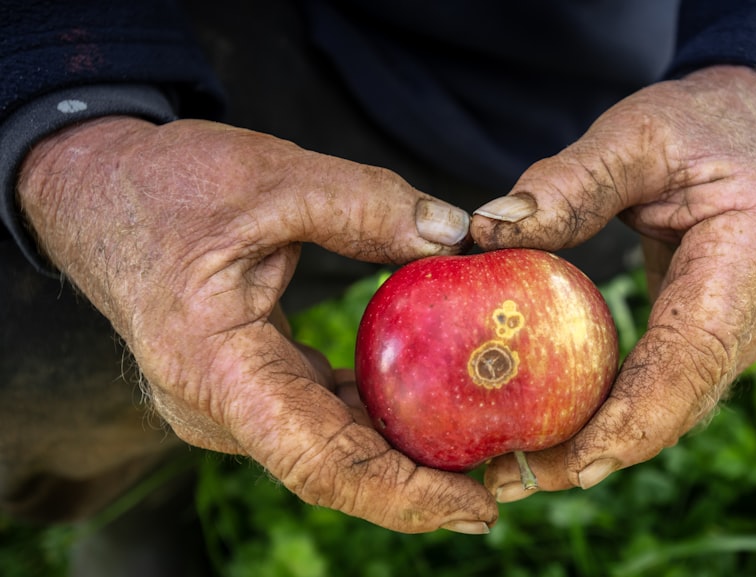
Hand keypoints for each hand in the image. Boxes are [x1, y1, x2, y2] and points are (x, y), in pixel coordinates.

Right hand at [18, 117, 495, 533]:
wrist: (97, 192)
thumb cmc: (169, 184)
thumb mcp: (273, 177)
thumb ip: (367, 205)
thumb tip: (455, 236)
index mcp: (217, 367)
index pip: (319, 460)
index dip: (403, 495)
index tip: (475, 509)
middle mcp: (217, 405)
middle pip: (331, 469)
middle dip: (417, 486)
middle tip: (501, 485)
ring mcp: (226, 403)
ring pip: (325, 450)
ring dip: (399, 456)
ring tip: (478, 449)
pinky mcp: (243, 387)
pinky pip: (316, 417)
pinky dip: (371, 419)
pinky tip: (426, 403)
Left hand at [471, 66, 755, 500]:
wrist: (755, 130)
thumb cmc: (698, 125)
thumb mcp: (635, 133)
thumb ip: (569, 182)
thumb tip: (488, 232)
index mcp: (752, 251)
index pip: (692, 355)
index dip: (636, 418)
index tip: (570, 464)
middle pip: (682, 402)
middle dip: (601, 450)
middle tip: (511, 482)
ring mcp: (749, 330)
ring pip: (676, 407)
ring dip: (604, 443)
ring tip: (517, 469)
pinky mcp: (723, 337)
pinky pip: (668, 386)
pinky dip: (616, 413)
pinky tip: (556, 428)